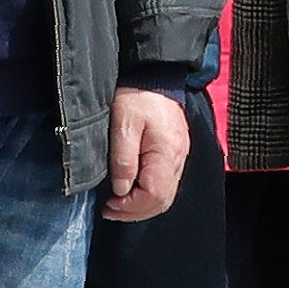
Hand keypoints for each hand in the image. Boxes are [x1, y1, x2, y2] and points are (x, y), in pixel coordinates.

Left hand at [102, 84, 189, 221]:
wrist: (155, 75)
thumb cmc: (137, 97)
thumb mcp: (123, 125)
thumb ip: (123, 160)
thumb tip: (121, 190)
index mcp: (166, 154)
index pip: (154, 195)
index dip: (131, 207)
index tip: (109, 204)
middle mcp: (178, 160)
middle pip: (163, 201)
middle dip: (135, 212)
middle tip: (110, 210)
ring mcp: (179, 157)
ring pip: (166, 195)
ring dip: (142, 206)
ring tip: (118, 205)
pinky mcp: (174, 153)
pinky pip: (166, 184)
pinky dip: (148, 194)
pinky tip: (131, 191)